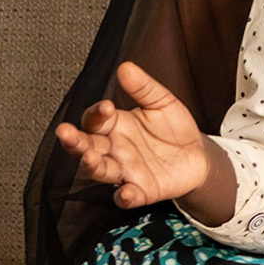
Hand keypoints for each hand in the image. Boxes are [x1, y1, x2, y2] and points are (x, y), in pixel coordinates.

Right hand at [53, 60, 211, 209]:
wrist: (197, 154)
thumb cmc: (174, 128)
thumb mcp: (162, 102)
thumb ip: (144, 87)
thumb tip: (126, 67)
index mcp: (115, 126)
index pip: (95, 120)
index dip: (96, 114)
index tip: (106, 107)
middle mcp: (114, 150)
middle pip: (86, 146)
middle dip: (74, 142)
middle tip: (66, 133)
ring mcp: (125, 172)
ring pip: (100, 172)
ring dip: (92, 167)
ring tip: (90, 159)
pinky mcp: (141, 191)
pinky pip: (128, 197)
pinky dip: (125, 196)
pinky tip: (126, 192)